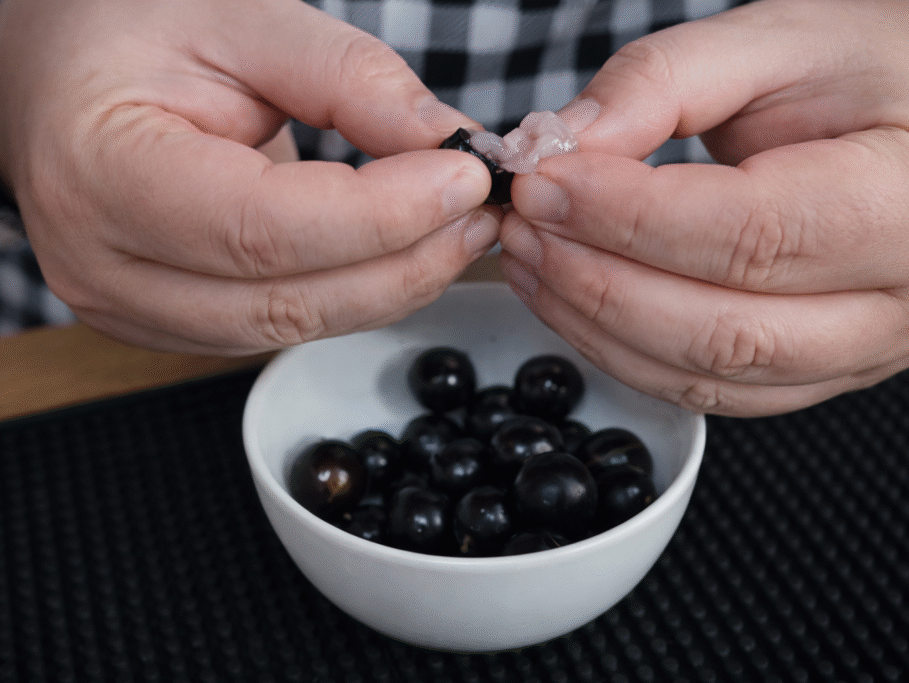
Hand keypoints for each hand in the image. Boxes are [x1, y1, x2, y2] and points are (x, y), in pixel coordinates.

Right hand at [0, 0, 498, 353]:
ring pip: (293, 328)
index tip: (465, 177)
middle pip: (286, 301)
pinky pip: (283, 327)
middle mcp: (105, 264)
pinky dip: (356, 292)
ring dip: (393, 284)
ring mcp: (133, 308)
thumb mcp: (242, 18)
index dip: (380, 214)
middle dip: (406, 262)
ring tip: (455, 225)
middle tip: (480, 210)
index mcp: (102, 172)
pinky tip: (402, 249)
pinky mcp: (171, 323)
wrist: (63, 73)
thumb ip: (351, 80)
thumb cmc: (133, 28)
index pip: (262, 227)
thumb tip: (451, 145)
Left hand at [500, 0, 908, 415]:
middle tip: (524, 227)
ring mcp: (872, 353)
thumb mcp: (771, 36)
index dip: (630, 219)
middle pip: (727, 329)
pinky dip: (628, 354)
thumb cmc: (868, 66)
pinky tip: (576, 303)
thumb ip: (660, 83)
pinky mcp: (825, 375)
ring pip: (711, 377)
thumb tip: (561, 148)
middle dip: (600, 284)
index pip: (752, 233)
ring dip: (599, 327)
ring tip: (533, 262)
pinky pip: (712, 392)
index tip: (545, 185)